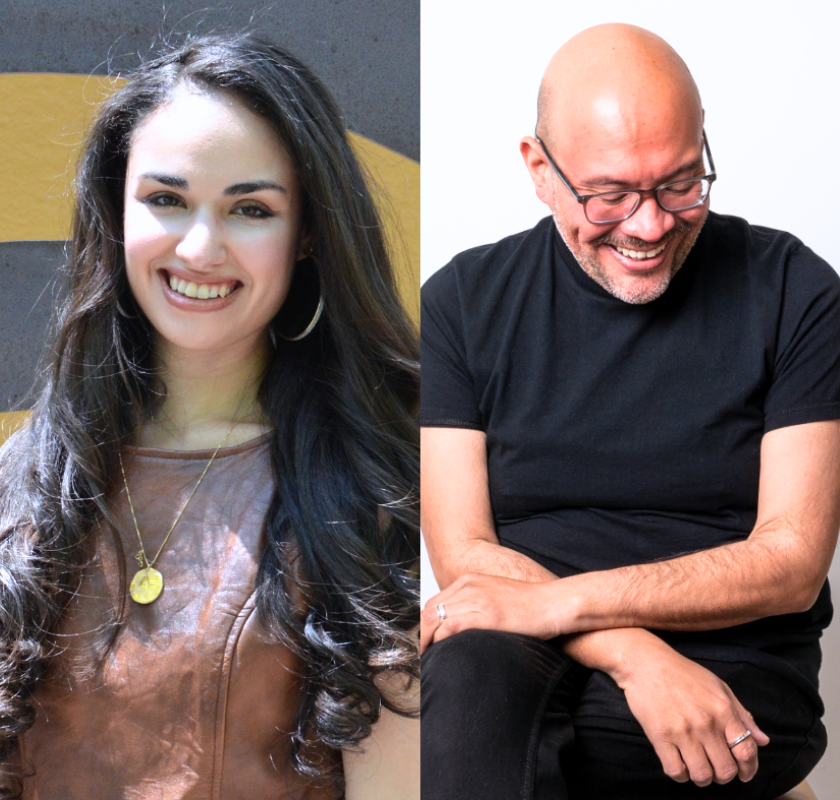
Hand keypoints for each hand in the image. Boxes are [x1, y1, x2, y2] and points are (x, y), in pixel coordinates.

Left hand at [420, 573, 557, 653]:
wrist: (553, 604)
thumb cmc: (530, 606)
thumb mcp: (496, 596)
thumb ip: (477, 604)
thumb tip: (462, 626)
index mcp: (470, 580)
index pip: (435, 602)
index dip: (427, 623)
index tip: (427, 640)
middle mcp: (469, 586)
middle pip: (430, 610)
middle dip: (423, 633)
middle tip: (424, 653)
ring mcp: (476, 599)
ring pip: (436, 618)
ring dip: (428, 640)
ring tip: (429, 658)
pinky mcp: (485, 614)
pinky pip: (451, 626)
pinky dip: (441, 640)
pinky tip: (442, 652)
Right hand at [617, 644, 769, 785]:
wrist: (645, 662)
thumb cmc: (683, 673)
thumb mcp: (719, 687)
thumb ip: (742, 715)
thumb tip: (762, 741)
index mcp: (723, 710)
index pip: (747, 752)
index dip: (749, 769)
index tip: (744, 773)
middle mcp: (705, 723)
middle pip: (726, 771)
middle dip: (724, 776)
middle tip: (716, 768)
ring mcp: (682, 731)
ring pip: (702, 776)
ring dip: (702, 778)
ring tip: (697, 767)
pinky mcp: (659, 736)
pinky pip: (675, 771)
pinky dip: (680, 775)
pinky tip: (679, 764)